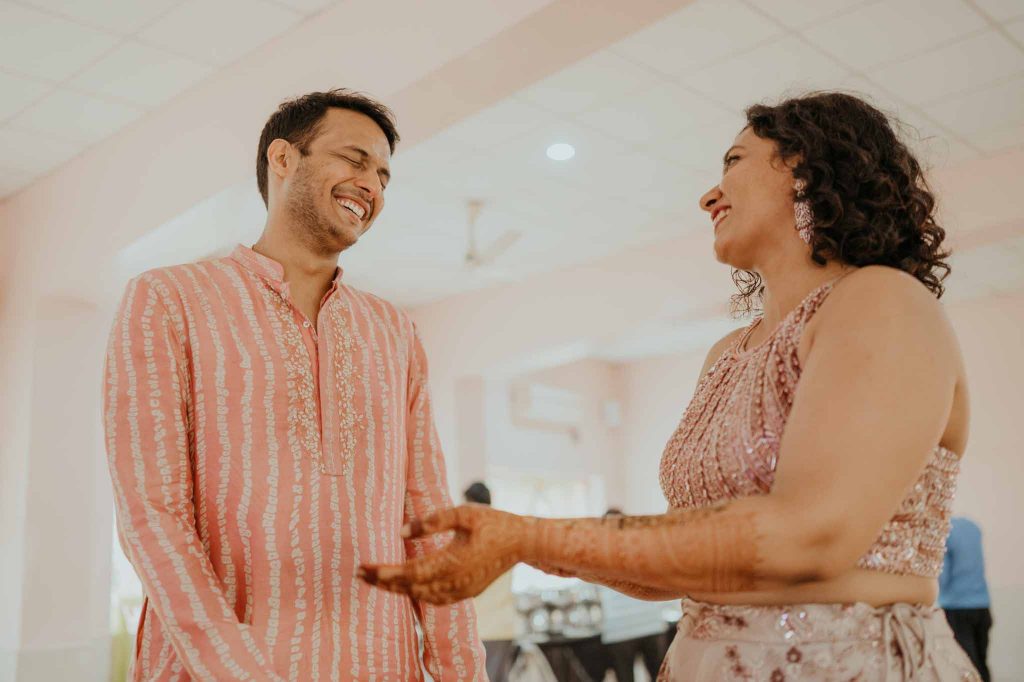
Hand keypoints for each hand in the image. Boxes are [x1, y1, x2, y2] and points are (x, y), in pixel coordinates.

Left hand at [358, 504, 529, 604]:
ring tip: (376, 579)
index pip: (409, 572)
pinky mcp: (467, 592)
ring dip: (397, 589)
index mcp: (452, 562)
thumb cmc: (493, 522)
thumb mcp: (464, 513)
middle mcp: (455, 582)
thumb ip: (432, 520)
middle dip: (382, 582)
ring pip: (421, 596)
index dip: (384, 572)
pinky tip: (405, 587)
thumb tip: (401, 533)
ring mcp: (461, 590)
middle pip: (410, 588)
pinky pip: (435, 599)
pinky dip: (416, 594)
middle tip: (358, 573)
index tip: (363, 568)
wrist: (523, 541)